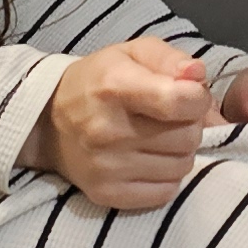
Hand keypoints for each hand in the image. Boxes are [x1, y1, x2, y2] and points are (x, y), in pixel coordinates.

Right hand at [36, 34, 212, 208]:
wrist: (48, 122)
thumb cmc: (98, 81)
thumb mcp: (132, 53)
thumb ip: (170, 59)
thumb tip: (199, 75)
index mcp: (115, 88)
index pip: (180, 102)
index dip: (198, 98)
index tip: (190, 94)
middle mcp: (108, 130)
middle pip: (187, 136)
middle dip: (190, 123)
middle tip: (170, 117)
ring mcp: (106, 167)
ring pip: (182, 165)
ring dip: (179, 151)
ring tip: (158, 137)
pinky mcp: (106, 194)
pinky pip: (166, 192)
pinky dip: (166, 176)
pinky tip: (150, 159)